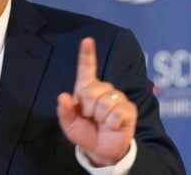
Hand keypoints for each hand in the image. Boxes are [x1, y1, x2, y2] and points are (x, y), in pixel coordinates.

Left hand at [57, 37, 136, 165]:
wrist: (102, 150)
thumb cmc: (86, 133)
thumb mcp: (70, 126)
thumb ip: (64, 112)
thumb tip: (61, 96)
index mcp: (86, 89)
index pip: (86, 69)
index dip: (87, 54)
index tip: (87, 40)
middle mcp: (103, 89)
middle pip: (92, 91)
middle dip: (88, 109)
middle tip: (91, 118)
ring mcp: (117, 97)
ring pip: (105, 102)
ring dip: (101, 118)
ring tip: (102, 122)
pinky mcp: (128, 108)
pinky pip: (117, 112)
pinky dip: (112, 123)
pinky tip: (113, 125)